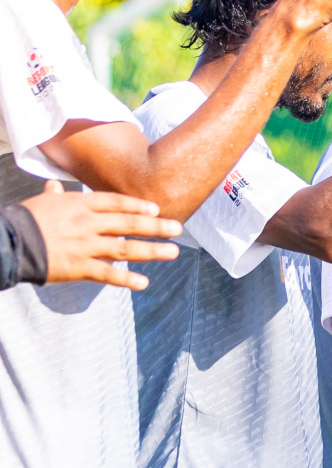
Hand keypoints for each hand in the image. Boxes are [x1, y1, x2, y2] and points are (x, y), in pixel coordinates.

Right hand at [22, 181, 180, 287]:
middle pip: (129, 224)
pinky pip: (107, 274)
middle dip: (156, 227)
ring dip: (151, 251)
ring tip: (173, 252)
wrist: (8, 243)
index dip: (138, 206)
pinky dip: (126, 279)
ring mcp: (85, 246)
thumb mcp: (41, 203)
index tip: (156, 209)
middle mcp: (88, 223)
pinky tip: (143, 283)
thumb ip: (54, 195)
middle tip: (178, 229)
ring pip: (125, 248)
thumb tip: (54, 185)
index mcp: (80, 204)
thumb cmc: (23, 220)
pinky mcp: (78, 267)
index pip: (116, 202)